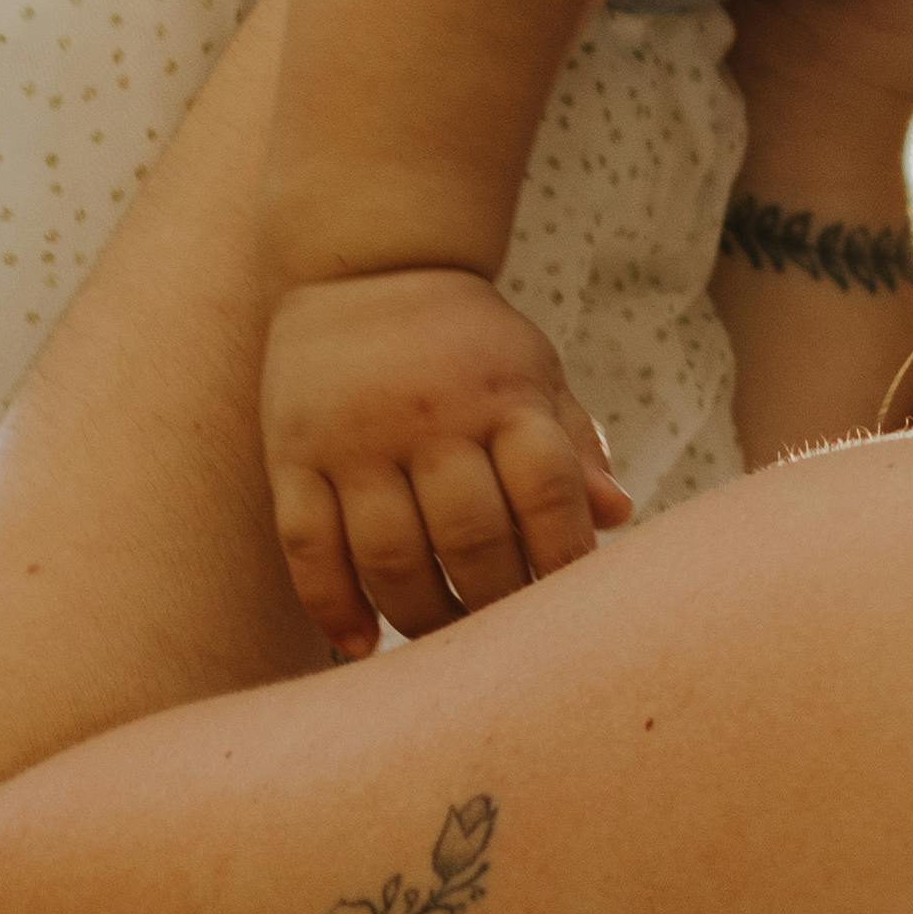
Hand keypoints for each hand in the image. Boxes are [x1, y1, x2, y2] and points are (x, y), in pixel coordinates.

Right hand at [260, 264, 633, 657]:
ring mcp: (356, 439)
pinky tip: (359, 644)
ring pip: (387, 554)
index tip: (567, 606)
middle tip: (501, 637)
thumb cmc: (469, 344)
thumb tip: (618, 516)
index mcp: (502, 397)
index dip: (562, 557)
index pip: (545, 490)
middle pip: (469, 537)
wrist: (366, 268)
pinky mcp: (293, 454)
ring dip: (419, 616)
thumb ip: (572, 445)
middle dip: (492, 603)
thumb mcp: (533, 374)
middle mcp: (429, 418)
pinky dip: (332, 605)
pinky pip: (307, 545)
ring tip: (440, 645)